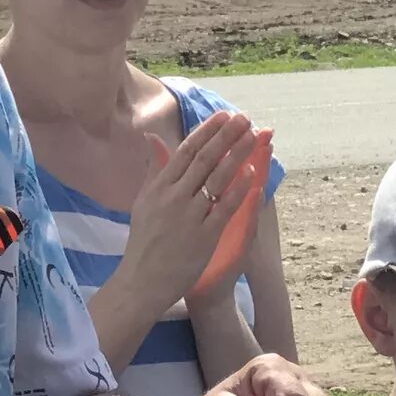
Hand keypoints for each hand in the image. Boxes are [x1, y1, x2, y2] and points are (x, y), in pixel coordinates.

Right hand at [122, 109, 266, 319]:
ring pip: (216, 178)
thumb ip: (154, 170)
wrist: (143, 280)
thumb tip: (152, 138)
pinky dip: (237, 189)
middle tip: (244, 118)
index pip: (186, 151)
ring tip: (252, 137)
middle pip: (204, 159)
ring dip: (236, 155)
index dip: (207, 132)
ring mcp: (189, 215)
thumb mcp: (144, 201)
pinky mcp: (203, 235)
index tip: (223, 116)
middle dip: (226, 136)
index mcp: (159, 186)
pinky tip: (250, 172)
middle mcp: (173, 196)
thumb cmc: (145, 242)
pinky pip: (223, 207)